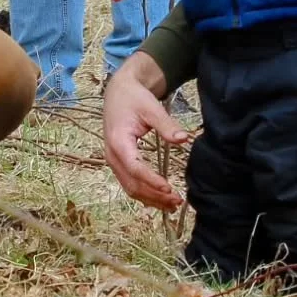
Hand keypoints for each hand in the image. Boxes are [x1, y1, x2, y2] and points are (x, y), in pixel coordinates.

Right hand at [102, 53, 188, 209]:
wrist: (118, 91)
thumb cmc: (134, 97)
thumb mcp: (151, 107)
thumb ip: (166, 124)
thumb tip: (184, 139)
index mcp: (118, 141)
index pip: (135, 168)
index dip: (152, 181)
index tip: (170, 188)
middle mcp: (112, 155)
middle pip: (132, 183)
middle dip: (154, 195)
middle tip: (177, 199)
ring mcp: (113, 160)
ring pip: (130, 187)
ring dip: (150, 198)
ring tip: (172, 204)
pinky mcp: (118, 162)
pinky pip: (129, 183)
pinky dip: (144, 194)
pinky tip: (160, 199)